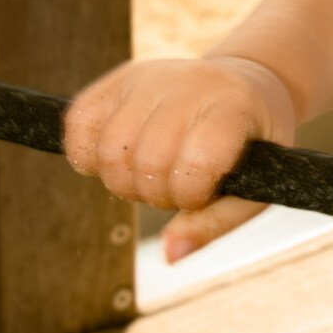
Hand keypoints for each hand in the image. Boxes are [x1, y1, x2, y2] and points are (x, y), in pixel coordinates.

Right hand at [63, 55, 298, 263]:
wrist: (247, 89)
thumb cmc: (249, 149)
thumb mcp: (255, 188)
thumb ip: (215, 224)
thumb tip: (170, 255)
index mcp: (232, 107)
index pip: (197, 162)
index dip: (191, 194)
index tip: (202, 193)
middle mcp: (188, 84)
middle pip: (145, 160)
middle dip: (155, 194)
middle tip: (173, 188)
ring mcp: (149, 76)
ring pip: (107, 148)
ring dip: (121, 181)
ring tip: (150, 176)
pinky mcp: (117, 78)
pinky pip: (77, 122)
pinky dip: (87, 156)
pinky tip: (117, 161)